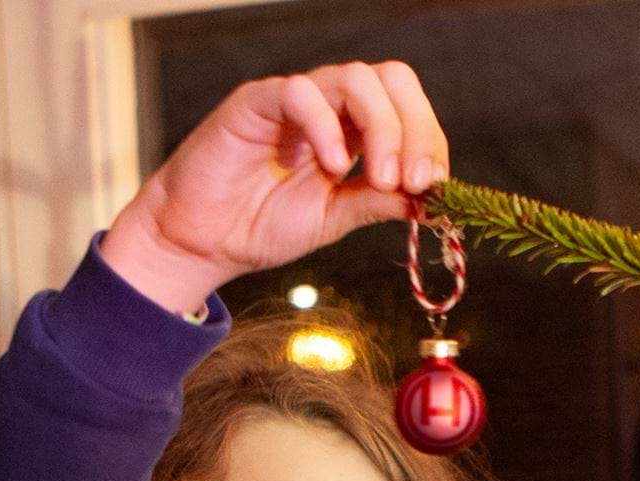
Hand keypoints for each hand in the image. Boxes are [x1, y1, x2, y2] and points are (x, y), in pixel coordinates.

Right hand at [100, 61, 449, 313]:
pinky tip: (333, 167)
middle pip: (391, 79)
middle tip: (415, 179)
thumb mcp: (336, 218)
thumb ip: (380, 202)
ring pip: (355, 78)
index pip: (408, 108)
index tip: (434, 188)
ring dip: (382, 128)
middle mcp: (329, 105)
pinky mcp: (256, 103)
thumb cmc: (262, 225)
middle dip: (416, 127)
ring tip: (380, 178)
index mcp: (353, 128)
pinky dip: (327, 126)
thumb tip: (437, 201)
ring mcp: (294, 101)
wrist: (202, 241)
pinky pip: (300, 93)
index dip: (429, 141)